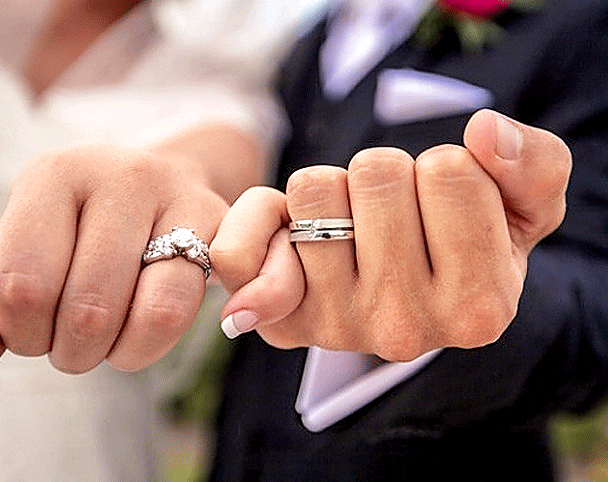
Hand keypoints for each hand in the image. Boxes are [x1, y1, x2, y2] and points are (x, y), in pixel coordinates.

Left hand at [0, 123, 260, 384]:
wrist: (159, 190)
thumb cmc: (82, 233)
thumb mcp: (28, 258)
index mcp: (55, 174)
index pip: (22, 285)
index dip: (21, 333)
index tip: (30, 330)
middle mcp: (122, 174)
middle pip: (88, 308)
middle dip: (72, 350)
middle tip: (72, 339)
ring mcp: (180, 197)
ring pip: (154, 313)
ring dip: (121, 353)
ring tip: (108, 341)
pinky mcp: (223, 228)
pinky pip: (192, 311)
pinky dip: (158, 342)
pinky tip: (144, 328)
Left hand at [211, 110, 570, 360]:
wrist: (408, 288)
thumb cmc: (465, 242)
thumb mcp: (523, 207)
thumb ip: (533, 167)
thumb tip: (484, 133)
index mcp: (477, 305)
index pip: (448, 171)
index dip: (446, 167)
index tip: (444, 207)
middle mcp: (405, 328)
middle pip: (376, 173)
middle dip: (387, 175)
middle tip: (396, 215)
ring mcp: (336, 327)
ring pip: (313, 188)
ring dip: (334, 189)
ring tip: (355, 226)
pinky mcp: (282, 321)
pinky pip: (239, 248)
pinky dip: (261, 219)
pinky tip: (292, 237)